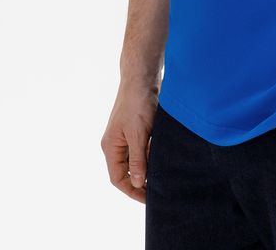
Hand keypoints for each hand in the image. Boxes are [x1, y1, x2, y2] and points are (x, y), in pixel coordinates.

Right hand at [100, 81, 158, 203]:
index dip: (133, 191)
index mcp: (111, 147)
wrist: (143, 76)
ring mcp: (126, 136)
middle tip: (160, 188)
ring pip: (137, 161)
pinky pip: (143, 149)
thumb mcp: (138, 134)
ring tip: (164, 172)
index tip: (150, 198)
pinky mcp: (138, 129)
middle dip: (142, 181)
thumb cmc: (137, 103)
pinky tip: (163, 154)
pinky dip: (152, 154)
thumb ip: (138, 160)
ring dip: (149, 166)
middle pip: (127, 172)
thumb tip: (138, 183)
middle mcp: (116, 144)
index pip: (118, 179)